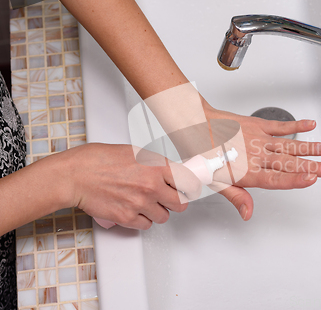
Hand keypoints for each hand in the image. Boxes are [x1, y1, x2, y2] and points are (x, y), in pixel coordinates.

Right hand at [59, 143, 201, 229]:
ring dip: (157, 212)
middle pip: (181, 204)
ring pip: (164, 217)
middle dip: (176, 201)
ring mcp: (140, 203)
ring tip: (145, 203)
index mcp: (156, 166)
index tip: (189, 190)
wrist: (74, 175)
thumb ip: (154, 163)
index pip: (189, 182)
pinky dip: (142, 220)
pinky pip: (146, 225)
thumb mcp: (133, 151)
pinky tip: (134, 210)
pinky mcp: (127, 218)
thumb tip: (169, 172)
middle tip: (168, 198)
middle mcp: (151, 186)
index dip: (190, 187)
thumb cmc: (97, 160)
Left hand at [203, 104, 320, 220]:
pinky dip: (296, 126)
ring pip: (289, 145)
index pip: (277, 179)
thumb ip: (236, 196)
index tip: (313, 179)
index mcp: (247, 171)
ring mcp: (258, 138)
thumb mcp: (215, 181)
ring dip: (310, 148)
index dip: (296, 179)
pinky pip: (280, 126)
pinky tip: (310, 125)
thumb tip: (248, 214)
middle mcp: (256, 155)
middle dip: (313, 167)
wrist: (194, 123)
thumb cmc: (202, 153)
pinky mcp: (257, 125)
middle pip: (289, 163)